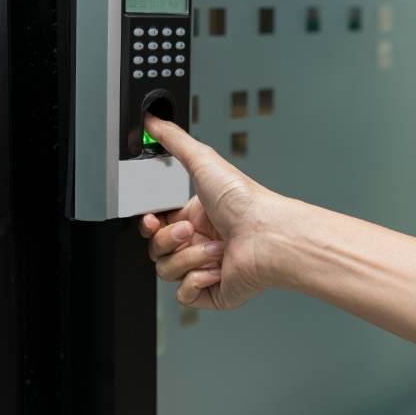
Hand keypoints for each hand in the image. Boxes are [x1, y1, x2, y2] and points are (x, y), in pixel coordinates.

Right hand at [139, 114, 291, 309]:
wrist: (269, 235)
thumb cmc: (245, 200)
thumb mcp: (203, 160)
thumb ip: (173, 140)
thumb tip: (152, 121)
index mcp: (193, 216)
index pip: (154, 225)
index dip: (146, 225)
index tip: (149, 219)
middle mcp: (198, 241)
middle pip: (156, 249)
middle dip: (167, 240)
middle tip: (187, 231)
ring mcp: (204, 268)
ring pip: (167, 271)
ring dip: (189, 258)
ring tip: (214, 247)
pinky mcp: (212, 292)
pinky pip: (184, 294)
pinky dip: (197, 282)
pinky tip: (216, 268)